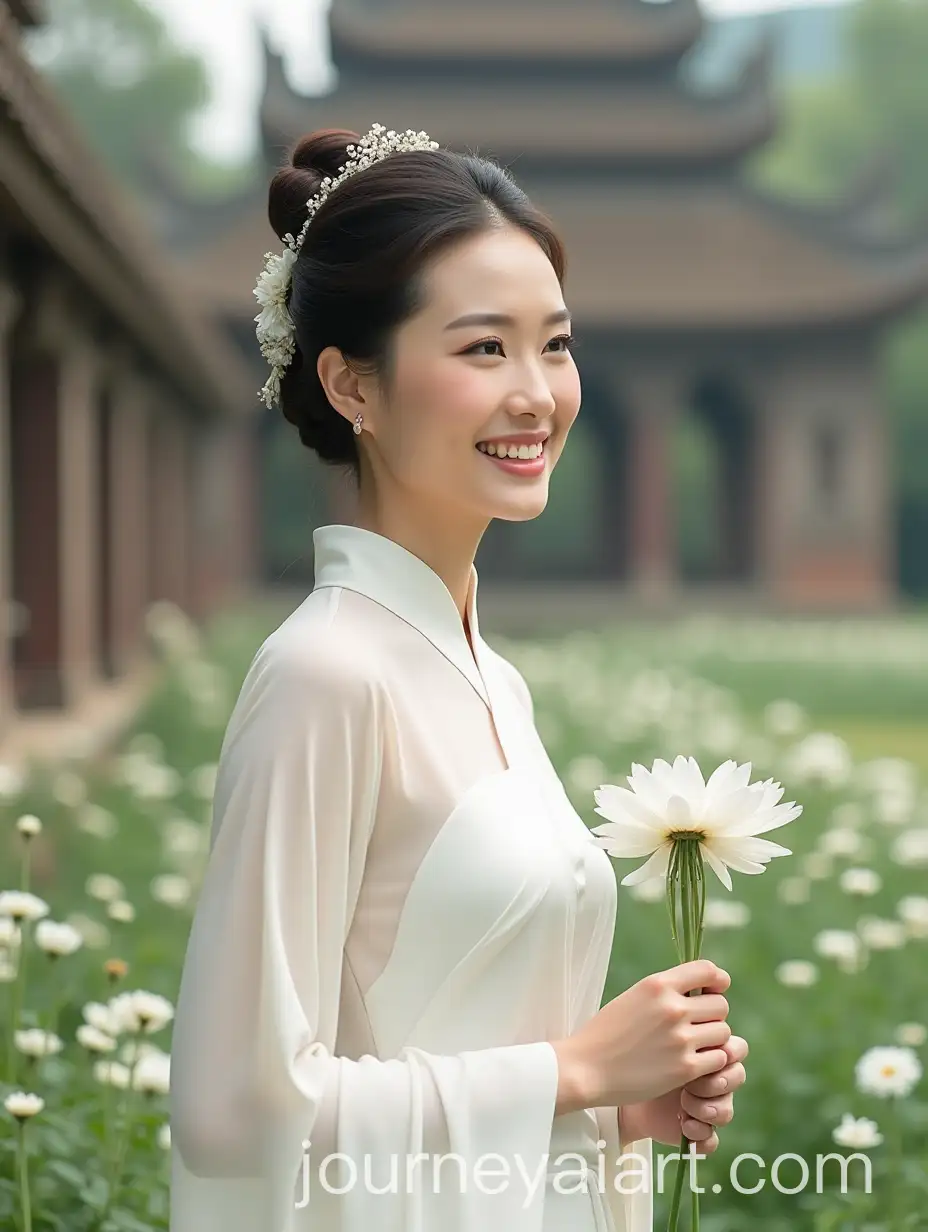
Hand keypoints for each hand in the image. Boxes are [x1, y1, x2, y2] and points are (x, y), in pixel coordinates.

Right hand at [553, 960, 731, 1113]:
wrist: (587, 1068)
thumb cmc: (606, 1033)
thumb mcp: (633, 998)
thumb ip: (664, 992)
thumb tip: (698, 990)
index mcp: (657, 984)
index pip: (708, 970)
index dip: (718, 981)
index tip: (715, 990)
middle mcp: (672, 1007)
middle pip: (721, 1005)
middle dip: (713, 1016)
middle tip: (698, 1027)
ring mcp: (680, 1038)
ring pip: (724, 1033)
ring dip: (713, 1041)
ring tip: (694, 1047)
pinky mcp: (685, 1068)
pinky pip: (719, 1059)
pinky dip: (711, 1062)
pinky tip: (693, 1064)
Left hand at [621, 1035, 748, 1150]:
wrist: (622, 1083)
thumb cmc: (641, 1049)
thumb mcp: (659, 1031)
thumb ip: (681, 1024)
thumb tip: (694, 1013)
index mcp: (709, 1050)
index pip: (737, 1048)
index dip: (726, 1052)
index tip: (700, 1051)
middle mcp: (713, 1077)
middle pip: (737, 1077)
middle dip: (718, 1082)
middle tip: (691, 1083)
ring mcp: (707, 1104)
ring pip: (727, 1111)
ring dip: (708, 1109)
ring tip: (684, 1106)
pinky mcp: (697, 1130)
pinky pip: (712, 1140)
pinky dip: (701, 1136)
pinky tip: (685, 1127)